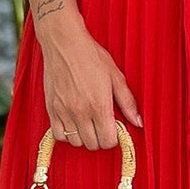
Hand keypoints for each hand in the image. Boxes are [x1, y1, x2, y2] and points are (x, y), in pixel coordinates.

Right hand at [37, 22, 142, 148]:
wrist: (64, 43)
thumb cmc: (91, 56)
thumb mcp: (116, 76)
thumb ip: (128, 102)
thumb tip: (138, 122)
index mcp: (99, 105)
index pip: (108, 141)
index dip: (114, 138)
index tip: (114, 129)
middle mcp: (81, 112)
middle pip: (93, 145)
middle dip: (101, 139)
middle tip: (102, 125)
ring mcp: (64, 112)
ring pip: (76, 142)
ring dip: (84, 137)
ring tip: (88, 123)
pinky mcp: (51, 109)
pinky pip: (58, 135)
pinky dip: (67, 134)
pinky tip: (73, 123)